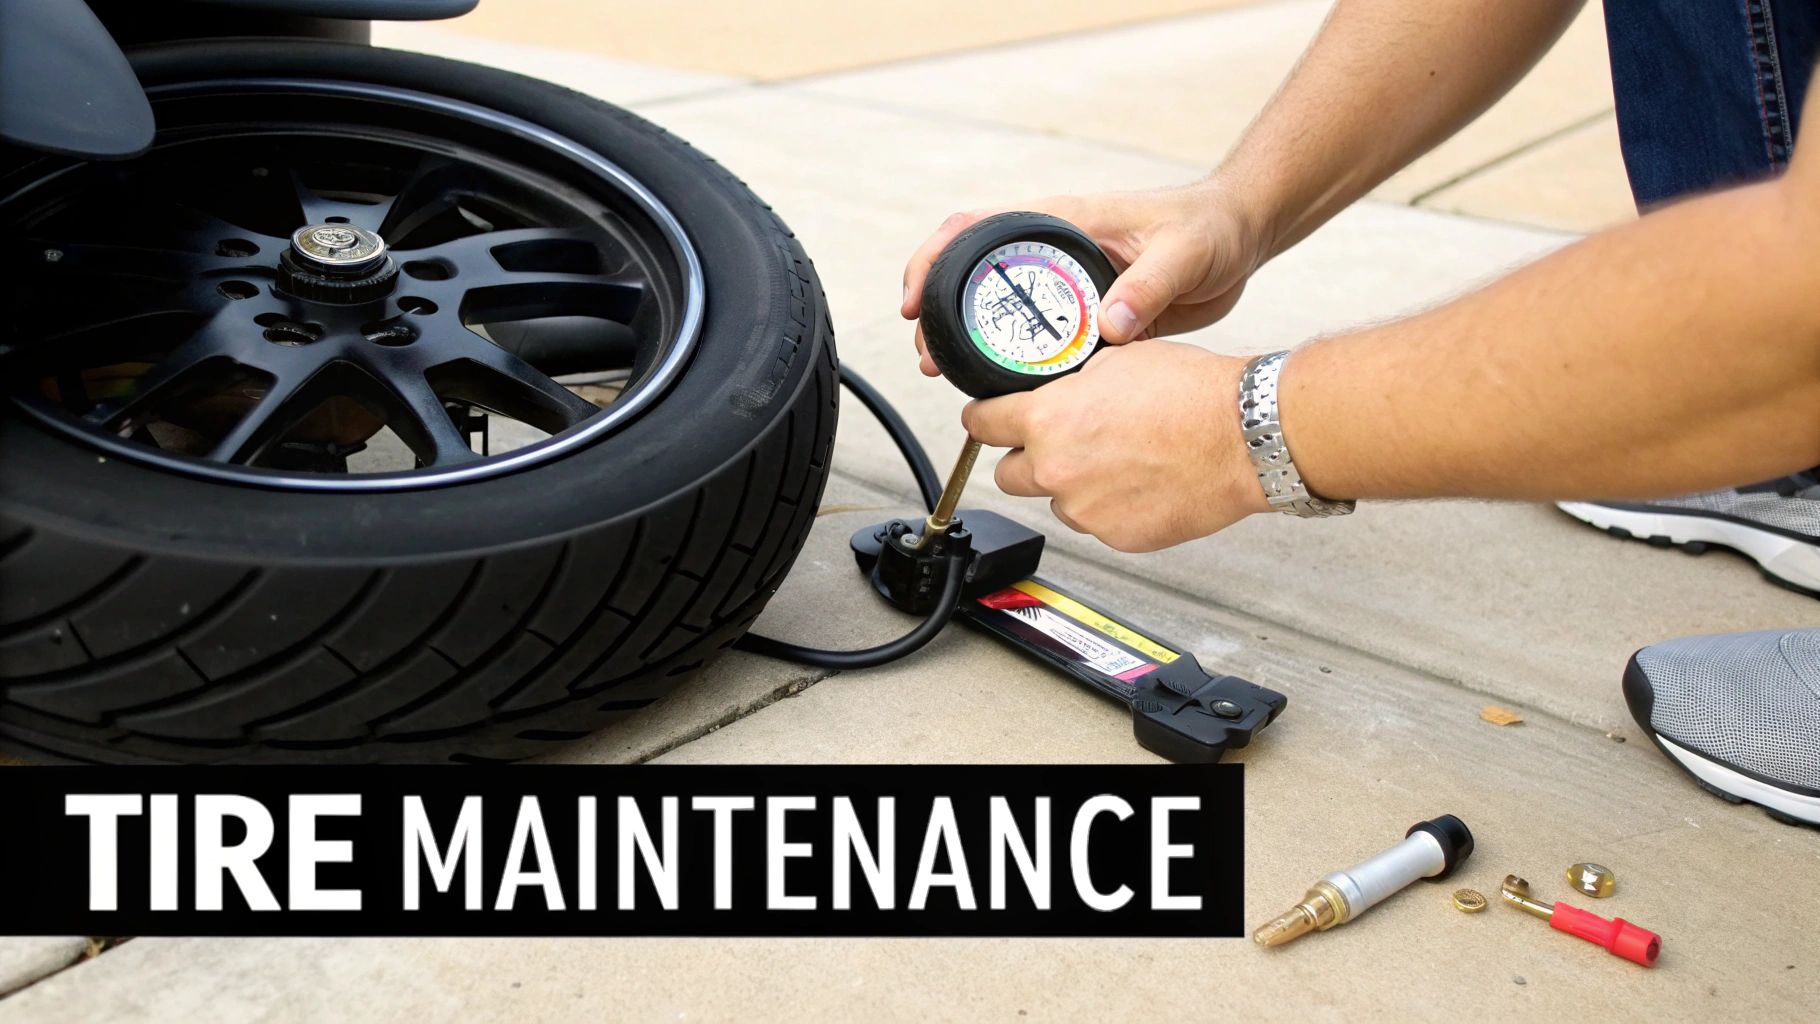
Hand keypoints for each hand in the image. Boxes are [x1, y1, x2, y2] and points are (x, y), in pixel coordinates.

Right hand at [901, 181, 1266, 375]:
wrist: (1239, 237)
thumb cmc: (1210, 226)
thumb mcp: (1182, 252)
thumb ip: (1148, 287)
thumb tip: (1110, 327)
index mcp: (1063, 221)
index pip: (975, 228)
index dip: (934, 259)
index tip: (917, 300)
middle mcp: (1054, 250)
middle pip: (973, 275)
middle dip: (940, 313)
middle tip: (930, 357)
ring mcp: (1066, 282)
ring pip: (1002, 311)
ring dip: (972, 342)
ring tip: (952, 377)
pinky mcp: (1085, 311)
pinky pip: (1038, 338)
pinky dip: (1016, 362)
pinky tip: (1010, 391)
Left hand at [963, 342, 1269, 550]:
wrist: (1243, 436)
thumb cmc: (1193, 395)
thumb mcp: (1118, 360)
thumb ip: (1073, 383)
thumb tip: (1057, 390)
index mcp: (1048, 419)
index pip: (983, 425)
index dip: (984, 420)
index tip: (985, 421)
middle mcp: (1057, 469)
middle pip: (1008, 474)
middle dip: (1027, 459)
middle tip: (1057, 444)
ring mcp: (1085, 510)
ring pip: (1056, 502)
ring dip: (1072, 486)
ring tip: (1116, 461)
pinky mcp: (1117, 537)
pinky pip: (1097, 523)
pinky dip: (1110, 508)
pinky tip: (1140, 483)